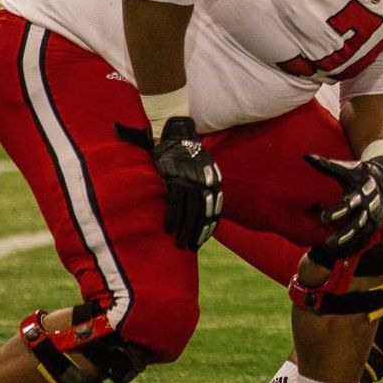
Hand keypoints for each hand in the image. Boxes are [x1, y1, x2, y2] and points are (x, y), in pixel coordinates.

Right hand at [153, 117, 221, 250]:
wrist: (179, 135)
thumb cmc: (189, 156)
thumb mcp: (203, 170)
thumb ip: (203, 188)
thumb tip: (202, 209)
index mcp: (213, 181)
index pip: (213, 210)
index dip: (208, 227)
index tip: (201, 241)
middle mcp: (205, 182)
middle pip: (203, 213)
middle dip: (196, 232)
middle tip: (189, 248)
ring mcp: (191, 180)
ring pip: (191, 211)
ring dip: (185, 230)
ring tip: (179, 244)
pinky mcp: (176, 177)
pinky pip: (175, 202)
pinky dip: (173, 217)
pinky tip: (169, 229)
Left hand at [307, 154, 382, 262]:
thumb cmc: (360, 174)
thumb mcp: (346, 169)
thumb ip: (326, 166)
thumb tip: (306, 156)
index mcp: (361, 192)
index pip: (348, 204)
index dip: (336, 211)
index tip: (322, 217)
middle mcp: (369, 207)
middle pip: (357, 224)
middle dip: (344, 234)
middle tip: (328, 243)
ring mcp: (373, 218)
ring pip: (362, 235)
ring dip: (348, 244)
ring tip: (331, 252)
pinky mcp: (374, 226)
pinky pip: (365, 240)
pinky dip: (354, 247)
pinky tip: (341, 255)